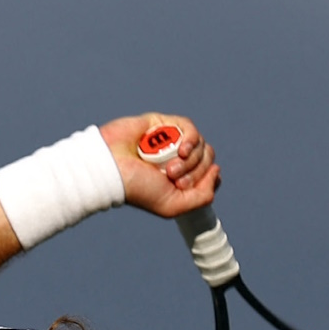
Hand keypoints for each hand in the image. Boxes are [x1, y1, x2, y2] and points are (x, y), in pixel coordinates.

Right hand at [98, 113, 219, 217]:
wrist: (111, 169)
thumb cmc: (137, 189)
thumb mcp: (173, 205)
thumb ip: (202, 197)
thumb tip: (217, 171)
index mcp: (179, 178)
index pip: (209, 173)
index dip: (206, 178)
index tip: (186, 186)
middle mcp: (176, 159)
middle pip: (207, 158)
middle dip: (195, 170)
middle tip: (172, 177)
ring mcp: (170, 141)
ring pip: (201, 144)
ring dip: (190, 159)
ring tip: (169, 167)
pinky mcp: (163, 124)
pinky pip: (189, 127)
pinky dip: (191, 139)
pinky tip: (181, 149)